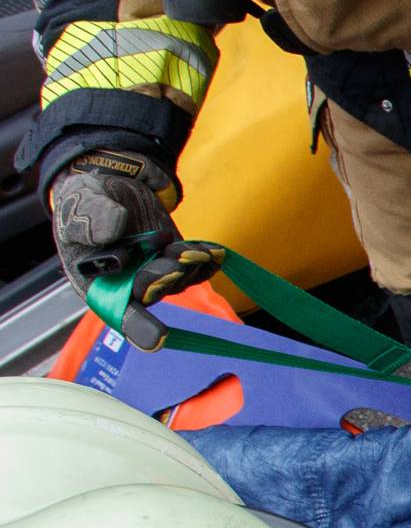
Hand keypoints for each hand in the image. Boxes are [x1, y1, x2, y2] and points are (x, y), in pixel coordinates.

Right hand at [51, 149, 214, 348]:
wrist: (115, 189)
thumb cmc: (88, 200)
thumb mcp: (79, 200)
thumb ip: (89, 217)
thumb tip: (109, 235)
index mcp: (95, 280)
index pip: (116, 311)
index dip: (138, 326)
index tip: (159, 338)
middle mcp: (128, 285)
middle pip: (151, 294)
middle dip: (164, 279)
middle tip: (175, 261)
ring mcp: (157, 275)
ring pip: (178, 280)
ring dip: (187, 264)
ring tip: (188, 247)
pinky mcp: (180, 262)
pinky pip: (198, 268)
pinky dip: (206, 258)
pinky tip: (213, 250)